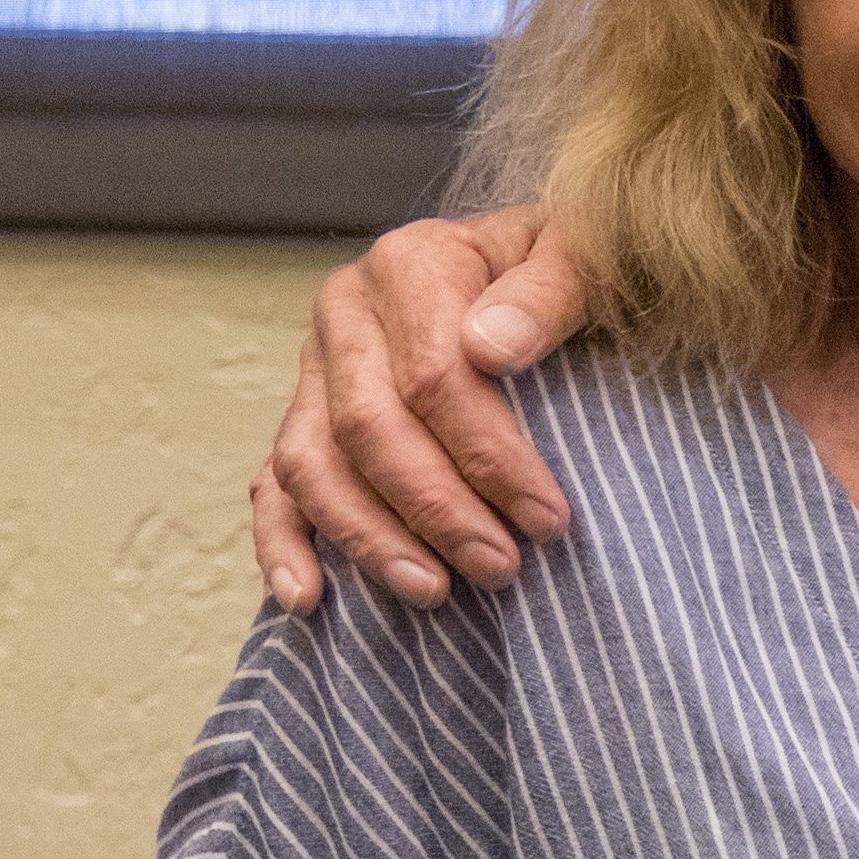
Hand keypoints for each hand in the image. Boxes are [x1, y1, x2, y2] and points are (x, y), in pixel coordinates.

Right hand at [252, 209, 589, 611]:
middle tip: (501, 568)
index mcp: (411, 264)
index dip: (489, 455)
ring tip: (435, 591)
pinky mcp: (303, 419)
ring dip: (370, 538)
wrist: (537, 273)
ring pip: (314, 466)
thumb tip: (491, 348)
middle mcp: (346, 312)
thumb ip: (548, 291)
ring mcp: (315, 370)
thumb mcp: (585, 259)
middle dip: (436, 508)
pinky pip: (273, 487)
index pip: (432, 374)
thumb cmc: (569, 276)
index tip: (548, 518)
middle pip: (368, 427)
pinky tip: (309, 599)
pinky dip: (284, 545)